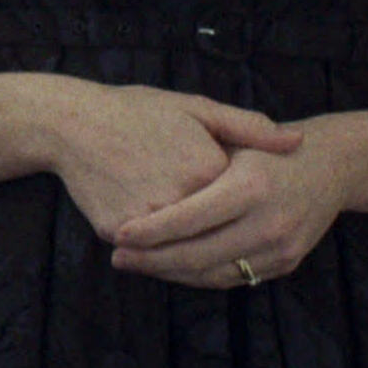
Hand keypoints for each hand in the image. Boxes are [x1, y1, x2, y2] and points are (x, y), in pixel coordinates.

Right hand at [42, 81, 301, 242]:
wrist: (69, 121)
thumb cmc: (135, 111)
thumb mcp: (195, 108)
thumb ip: (248, 127)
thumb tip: (298, 142)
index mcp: (208, 170)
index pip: (242, 207)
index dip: (247, 210)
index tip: (250, 210)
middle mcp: (180, 199)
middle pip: (216, 237)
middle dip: (226, 245)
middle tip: (231, 241)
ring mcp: (146, 218)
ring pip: (183, 253)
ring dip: (195, 260)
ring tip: (204, 252)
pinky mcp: (116, 229)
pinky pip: (147, 252)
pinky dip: (159, 255)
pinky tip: (168, 249)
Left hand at [108, 133, 348, 288]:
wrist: (330, 166)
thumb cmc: (264, 147)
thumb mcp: (232, 137)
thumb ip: (191, 159)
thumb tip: (140, 188)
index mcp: (251, 186)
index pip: (190, 219)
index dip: (150, 231)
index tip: (117, 234)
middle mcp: (270, 221)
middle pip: (198, 255)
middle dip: (152, 260)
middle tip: (117, 256)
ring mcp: (282, 247)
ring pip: (212, 273)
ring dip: (169, 273)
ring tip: (136, 262)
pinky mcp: (286, 263)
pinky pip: (232, 278)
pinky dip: (196, 276)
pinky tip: (169, 265)